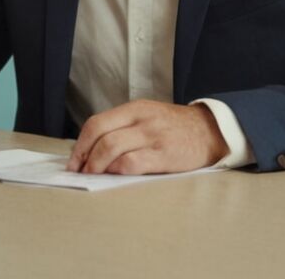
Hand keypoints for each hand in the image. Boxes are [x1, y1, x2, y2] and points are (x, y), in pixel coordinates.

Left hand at [67, 100, 227, 174]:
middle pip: (99, 133)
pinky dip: (116, 170)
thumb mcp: (149, 117)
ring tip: (93, 176)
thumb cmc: (175, 128)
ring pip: (111, 147)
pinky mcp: (163, 155)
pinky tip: (114, 176)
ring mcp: (152, 136)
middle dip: (83, 155)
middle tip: (78, 171)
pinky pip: (131, 163)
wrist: (211, 131)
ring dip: (96, 165)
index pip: (96, 122)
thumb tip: (93, 151)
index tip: (74, 161)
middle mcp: (141, 119)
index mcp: (135, 109)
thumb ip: (124, 128)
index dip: (80, 144)